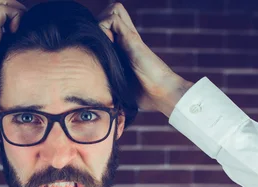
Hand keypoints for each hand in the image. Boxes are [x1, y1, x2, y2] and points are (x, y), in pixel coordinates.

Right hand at [0, 0, 26, 124]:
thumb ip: (5, 75)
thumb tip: (19, 90)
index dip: (15, 19)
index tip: (23, 36)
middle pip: (0, 3)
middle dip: (18, 9)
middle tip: (24, 28)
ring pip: (2, 1)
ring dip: (18, 10)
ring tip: (21, 30)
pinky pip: (4, 9)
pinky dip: (16, 16)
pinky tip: (16, 34)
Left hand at [97, 2, 192, 116]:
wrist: (163, 94)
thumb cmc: (146, 96)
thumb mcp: (122, 90)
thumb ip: (112, 89)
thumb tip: (99, 104)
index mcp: (125, 49)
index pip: (109, 28)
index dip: (99, 33)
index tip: (94, 50)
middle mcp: (127, 39)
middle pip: (111, 14)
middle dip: (98, 23)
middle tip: (97, 43)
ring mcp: (129, 37)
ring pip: (112, 11)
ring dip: (100, 23)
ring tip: (103, 43)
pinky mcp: (131, 38)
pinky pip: (112, 19)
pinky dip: (103, 29)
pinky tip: (107, 45)